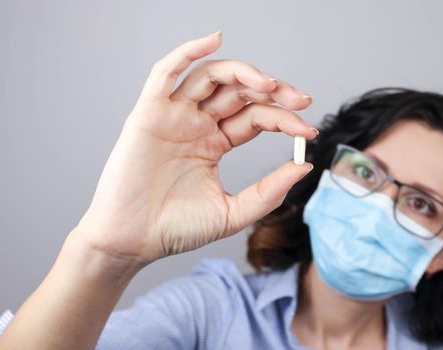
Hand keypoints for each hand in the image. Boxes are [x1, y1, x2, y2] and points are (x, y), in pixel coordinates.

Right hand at [75, 31, 316, 265]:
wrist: (133, 242)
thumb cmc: (176, 229)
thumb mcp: (233, 212)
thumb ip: (268, 191)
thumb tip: (305, 165)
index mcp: (215, 142)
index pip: (256, 118)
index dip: (284, 119)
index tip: (308, 131)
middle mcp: (196, 124)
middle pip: (239, 92)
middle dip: (273, 91)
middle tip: (301, 100)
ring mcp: (173, 116)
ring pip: (210, 77)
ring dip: (242, 72)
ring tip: (269, 83)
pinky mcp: (149, 113)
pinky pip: (165, 73)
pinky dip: (187, 52)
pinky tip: (214, 39)